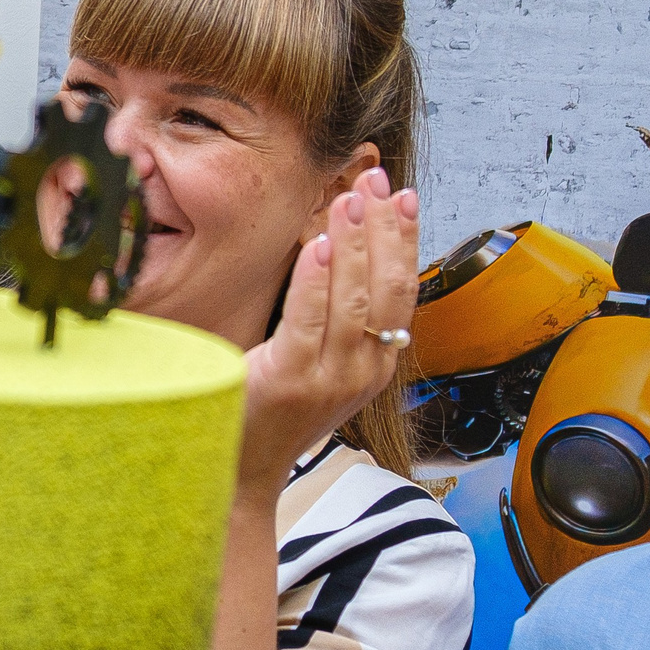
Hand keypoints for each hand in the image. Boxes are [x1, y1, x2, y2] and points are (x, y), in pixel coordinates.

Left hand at [237, 169, 419, 492]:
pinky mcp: (289, 380)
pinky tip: (316, 243)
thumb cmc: (275, 409)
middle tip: (373, 180)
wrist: (244, 469)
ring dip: (352, 242)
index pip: (404, 291)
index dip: (405, 238)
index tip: (402, 195)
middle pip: (387, 287)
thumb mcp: (321, 361)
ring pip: (353, 298)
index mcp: (377, 363)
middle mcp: (364, 370)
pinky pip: (307, 319)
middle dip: (383, 227)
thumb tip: (341, 247)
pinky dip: (314, 278)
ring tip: (347, 198)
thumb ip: (339, 315)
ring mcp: (329, 378)